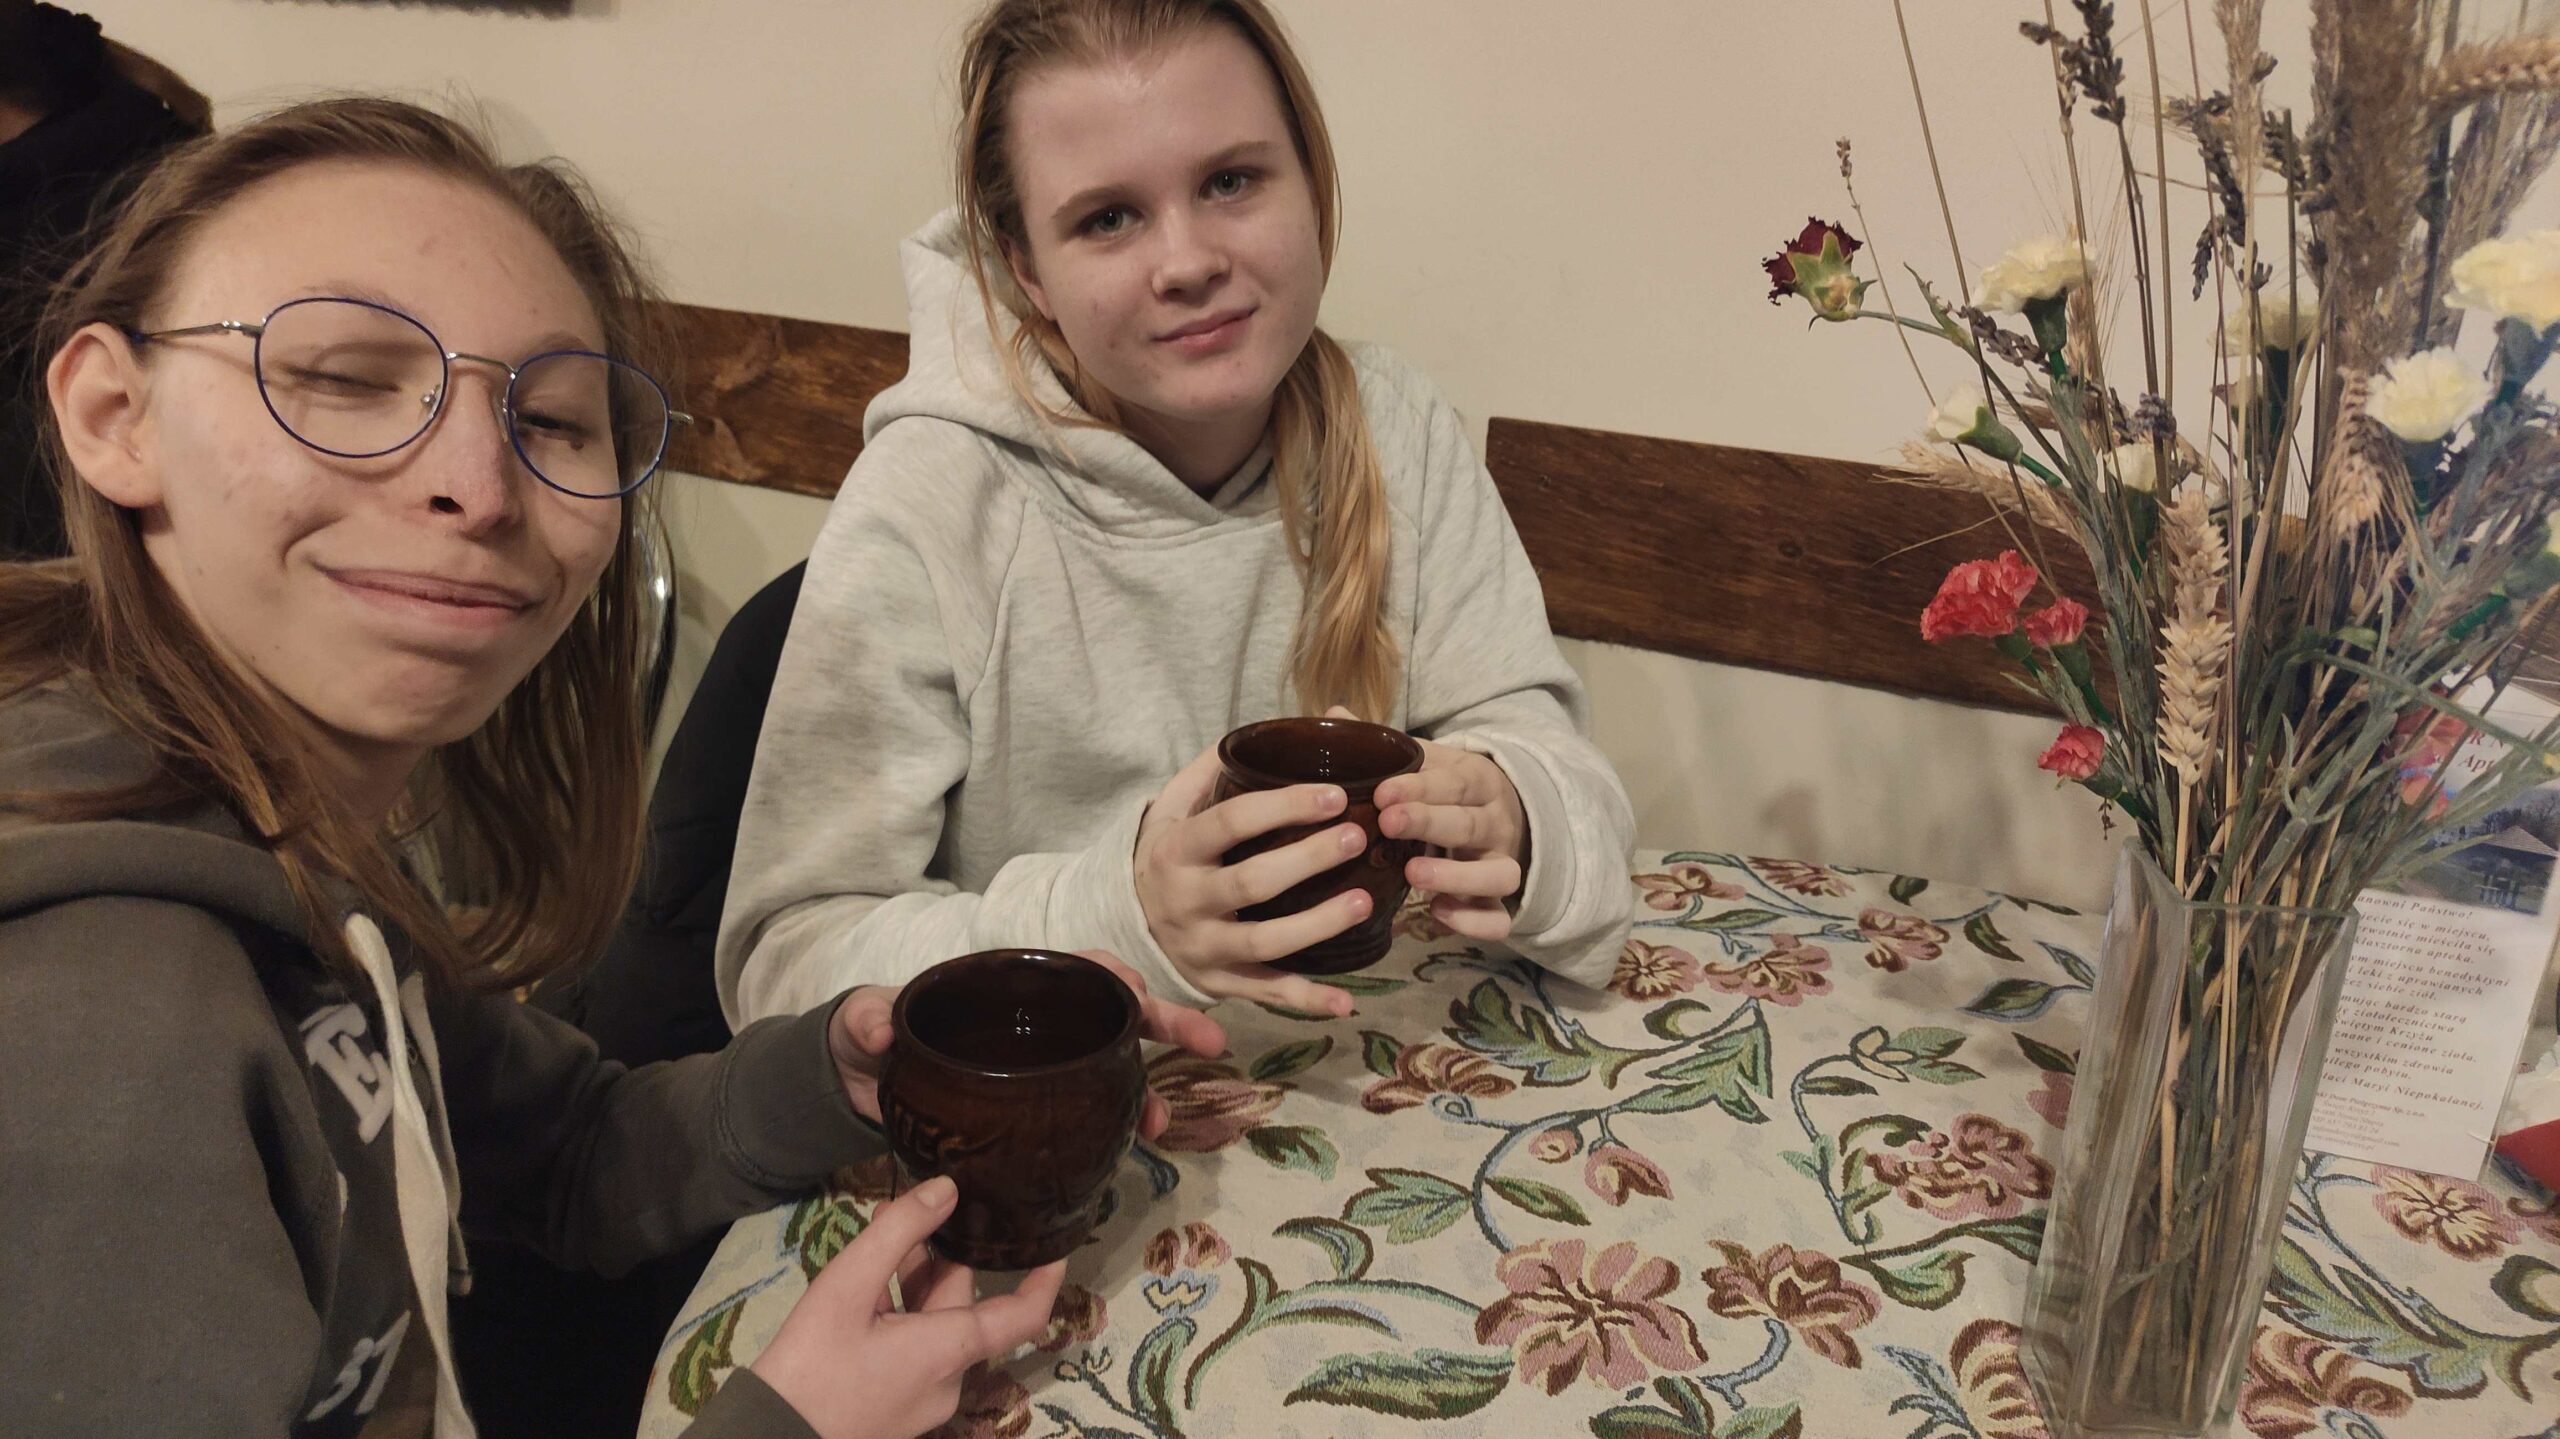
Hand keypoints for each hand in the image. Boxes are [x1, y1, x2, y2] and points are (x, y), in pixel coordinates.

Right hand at [751, 1176, 1064, 1438]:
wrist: (767, 1438)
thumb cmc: (811, 1363)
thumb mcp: (846, 1286)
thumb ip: (899, 1233)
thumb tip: (948, 1188)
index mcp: (950, 1351)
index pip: (1024, 1314)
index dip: (1044, 1276)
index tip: (1052, 1241)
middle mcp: (949, 1381)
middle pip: (958, 1307)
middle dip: (934, 1256)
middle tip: (902, 1210)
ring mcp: (922, 1401)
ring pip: (931, 1327)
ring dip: (910, 1284)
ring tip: (876, 1237)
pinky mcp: (896, 1411)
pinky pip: (911, 1354)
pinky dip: (897, 1318)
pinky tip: (862, 1291)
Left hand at [828, 950, 1226, 1137]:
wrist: (858, 1086)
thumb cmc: (871, 1036)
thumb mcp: (863, 1022)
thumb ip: (867, 1019)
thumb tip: (880, 1027)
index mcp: (1006, 990)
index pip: (1072, 970)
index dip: (1111, 975)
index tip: (1140, 988)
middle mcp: (1034, 1026)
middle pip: (1112, 1015)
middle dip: (1167, 1023)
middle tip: (1210, 1043)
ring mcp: (1038, 1070)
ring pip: (1109, 1068)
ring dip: (1146, 1089)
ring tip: (1161, 1124)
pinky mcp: (1033, 1112)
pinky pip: (1087, 1112)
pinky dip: (1115, 1126)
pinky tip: (1129, 1149)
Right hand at [1132, 746, 1365, 1018]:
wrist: (1126, 922)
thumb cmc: (1168, 854)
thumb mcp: (1172, 810)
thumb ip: (1209, 772)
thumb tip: (1264, 733)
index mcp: (1176, 850)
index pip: (1230, 823)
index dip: (1282, 807)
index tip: (1334, 794)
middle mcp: (1187, 901)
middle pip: (1251, 881)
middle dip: (1307, 859)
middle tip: (1356, 837)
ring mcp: (1204, 947)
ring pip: (1264, 941)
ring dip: (1317, 924)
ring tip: (1365, 900)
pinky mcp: (1220, 983)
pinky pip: (1266, 993)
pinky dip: (1306, 1001)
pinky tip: (1346, 1002)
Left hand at [1373, 727, 1529, 941]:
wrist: (1501, 818)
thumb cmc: (1446, 791)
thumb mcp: (1424, 762)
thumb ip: (1384, 746)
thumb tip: (1333, 715)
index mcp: (1476, 782)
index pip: (1454, 782)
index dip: (1420, 787)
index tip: (1382, 793)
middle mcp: (1495, 823)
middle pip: (1471, 823)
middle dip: (1430, 822)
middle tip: (1388, 823)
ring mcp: (1501, 864)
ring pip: (1500, 874)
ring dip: (1458, 876)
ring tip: (1414, 875)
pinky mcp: (1498, 903)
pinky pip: (1501, 920)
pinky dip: (1475, 920)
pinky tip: (1438, 913)